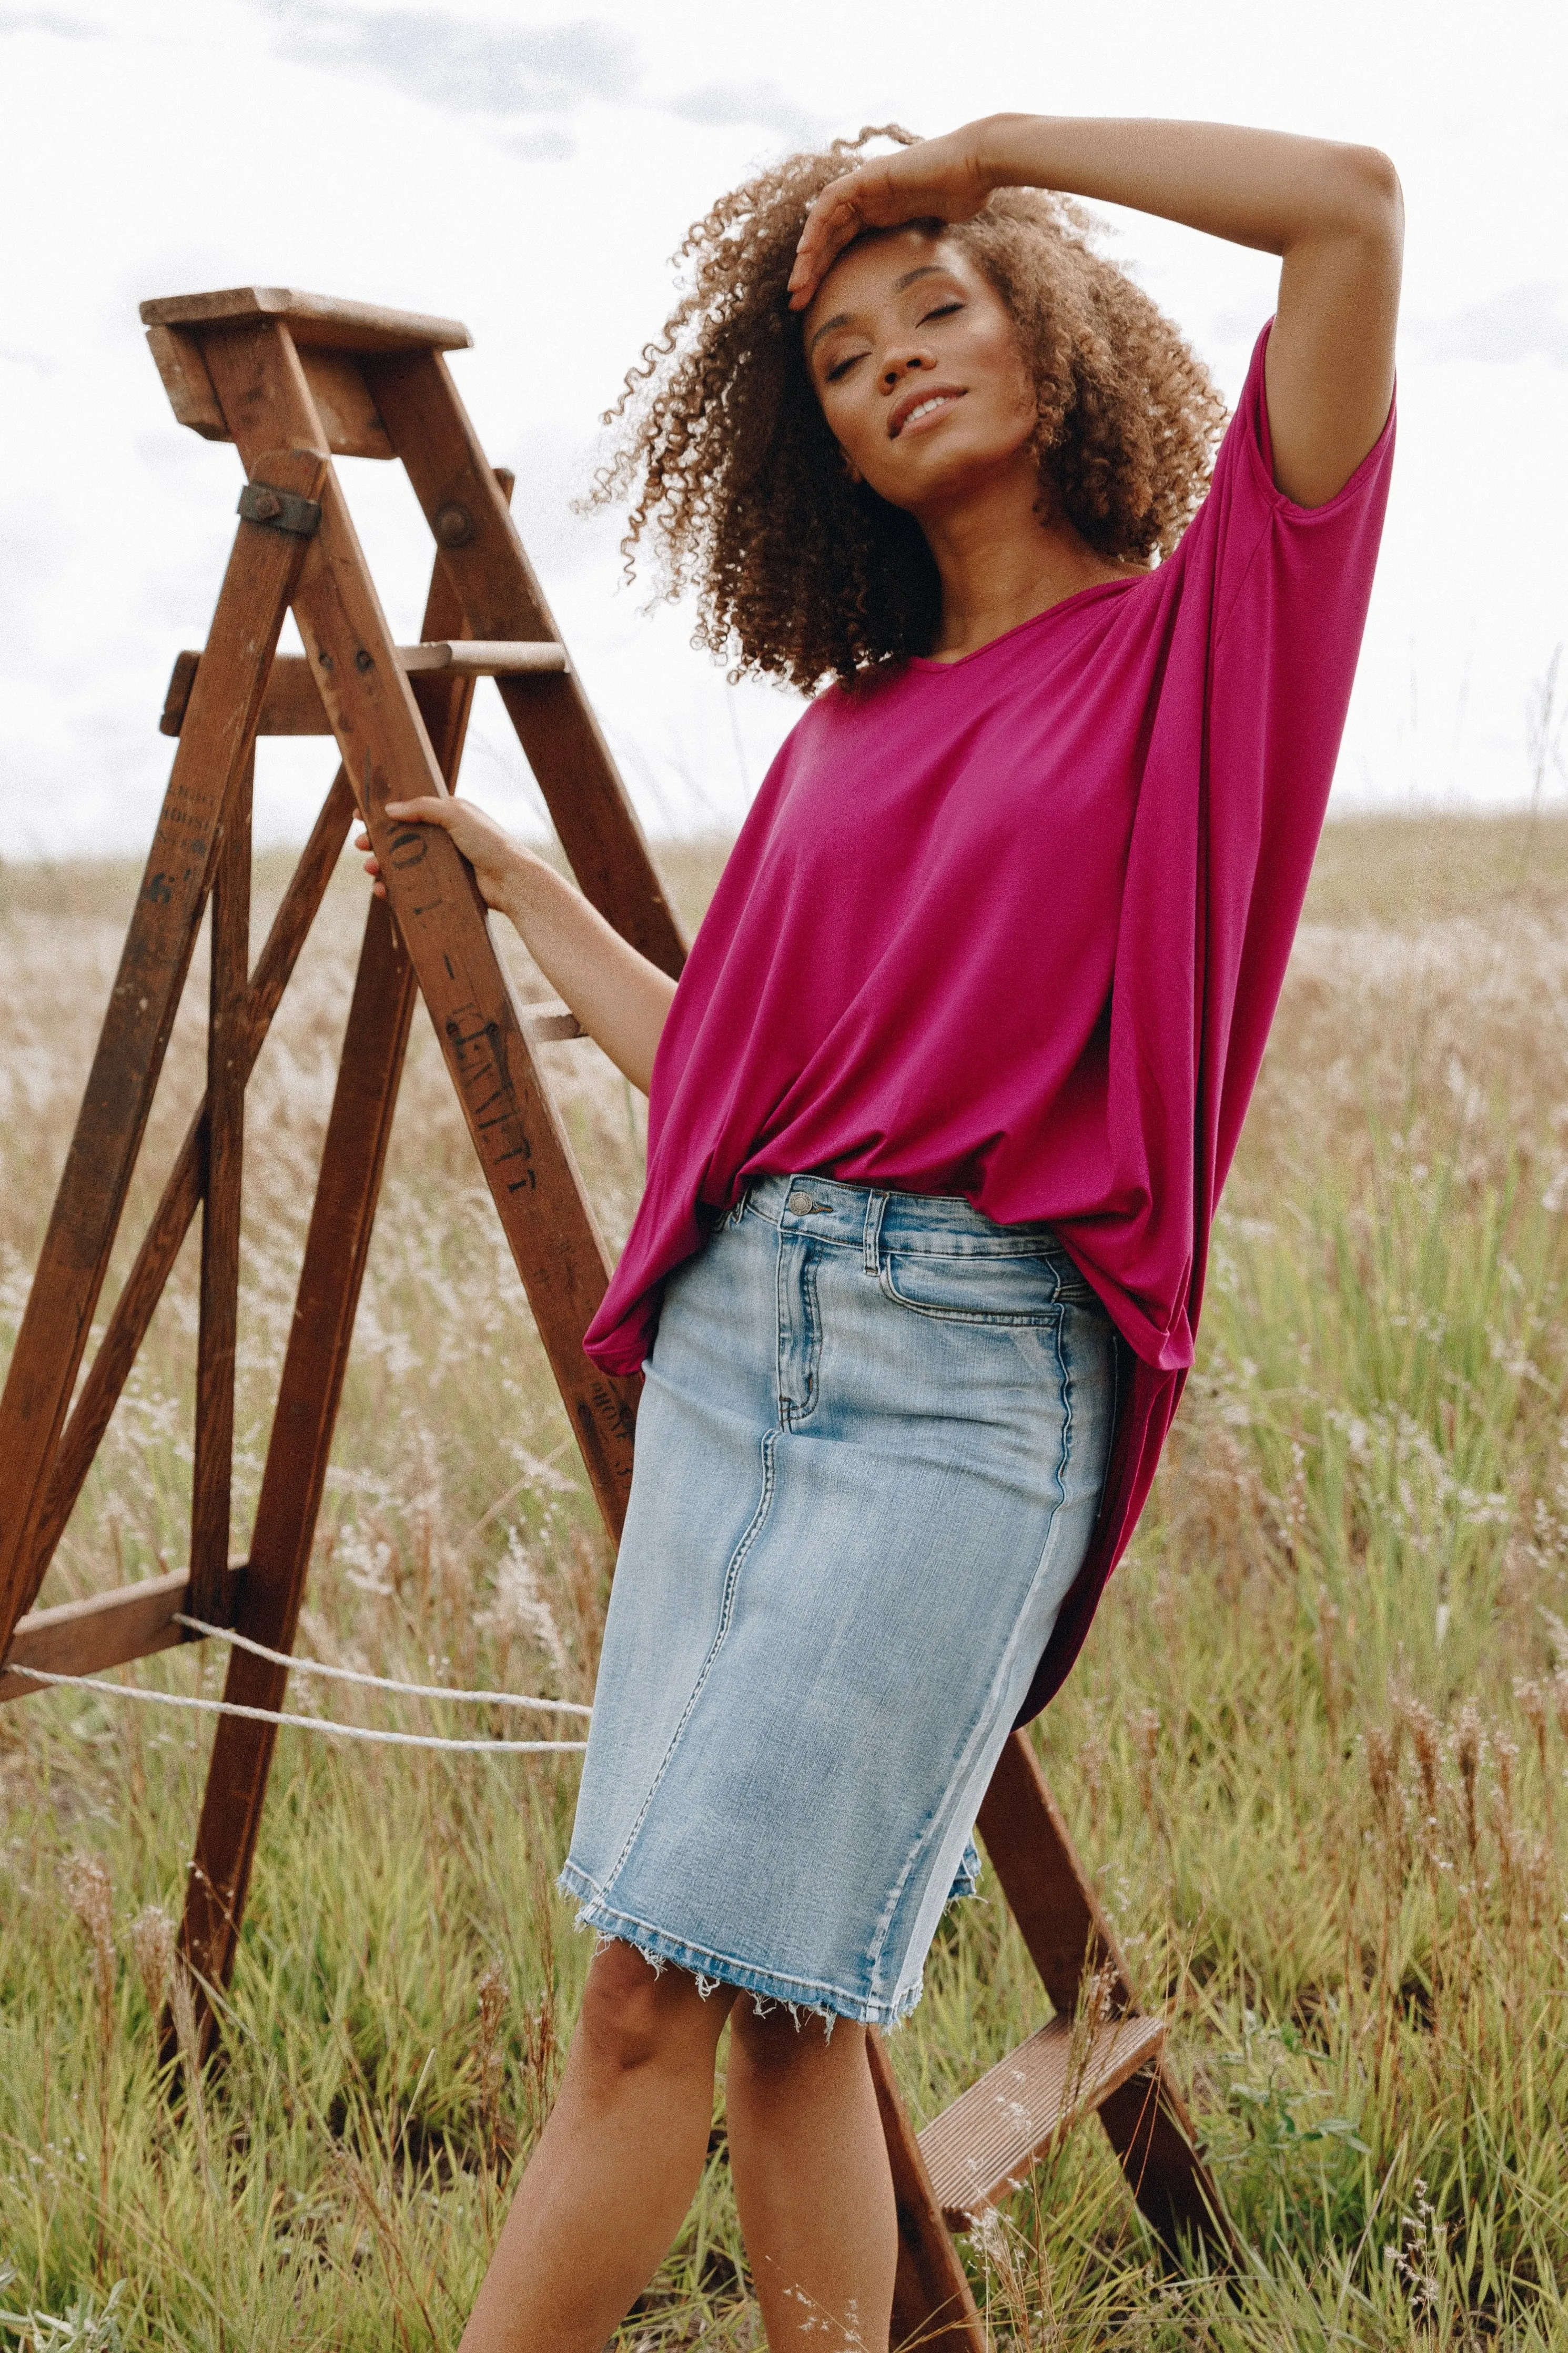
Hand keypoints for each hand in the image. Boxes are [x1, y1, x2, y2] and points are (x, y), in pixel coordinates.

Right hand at [355, 795, 531, 909]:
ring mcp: (442, 863)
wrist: (511, 881)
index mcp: (447, 815)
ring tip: (371, 869)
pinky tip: (383, 889)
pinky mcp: (442, 886)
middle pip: (400, 838)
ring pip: (403, 863)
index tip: (360, 814)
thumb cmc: (489, 843)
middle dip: (377, 841)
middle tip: (360, 845)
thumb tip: (390, 809)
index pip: (409, 809)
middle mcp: (443, 838)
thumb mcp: (457, 814)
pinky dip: (395, 887)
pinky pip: (412, 886)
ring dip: (382, 865)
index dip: (384, 812)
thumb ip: (423, 808)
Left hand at [787, 122, 999, 310]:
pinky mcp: (868, 176)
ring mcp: (867, 185)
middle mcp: (870, 198)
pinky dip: (816, 225)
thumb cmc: (967, 196)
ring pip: (824, 222)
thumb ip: (920, 249)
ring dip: (808, 254)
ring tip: (797, 285)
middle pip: (828, 237)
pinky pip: (831, 201)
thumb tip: (921, 282)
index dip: (826, 272)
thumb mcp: (936, 233)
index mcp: (882, 212)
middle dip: (810, 270)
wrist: (978, 166)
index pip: (843, 244)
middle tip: (796, 301)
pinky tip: (806, 252)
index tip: (814, 302)